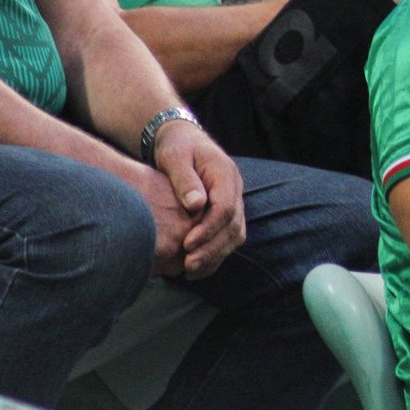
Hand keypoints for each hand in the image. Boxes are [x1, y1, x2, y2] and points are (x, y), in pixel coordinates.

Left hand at [150, 121, 245, 277]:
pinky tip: (197, 268)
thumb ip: (184, 179)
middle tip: (188, 265)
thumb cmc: (176, 146)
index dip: (209, 229)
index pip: (225, 207)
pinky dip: (216, 254)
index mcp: (225, 173)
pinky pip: (229, 237)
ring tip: (190, 270)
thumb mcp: (174, 156)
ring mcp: (234, 200)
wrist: (182, 139)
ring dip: (215, 255)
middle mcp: (235, 188)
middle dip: (212, 248)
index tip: (187, 244)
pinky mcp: (227, 211)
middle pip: (234, 225)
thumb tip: (196, 205)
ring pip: (235, 234)